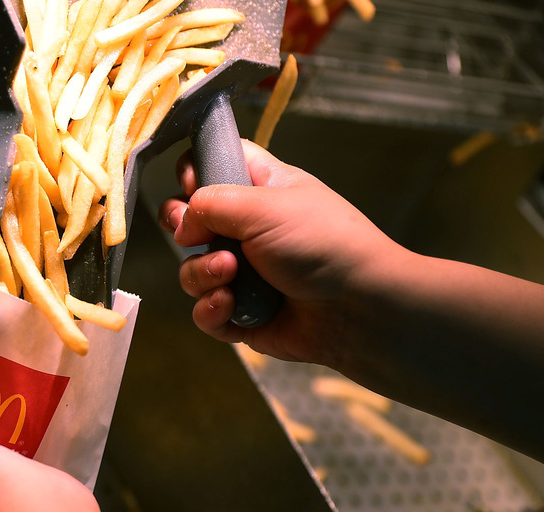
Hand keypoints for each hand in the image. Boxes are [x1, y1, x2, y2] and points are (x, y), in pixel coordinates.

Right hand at [158, 139, 404, 366]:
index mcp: (259, 189)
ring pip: (192, 270)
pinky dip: (211, 310)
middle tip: (195, 236)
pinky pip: (205, 311)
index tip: (191, 184)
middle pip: (188, 221)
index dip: (193, 172)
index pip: (213, 165)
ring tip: (231, 276)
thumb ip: (210, 203)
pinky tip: (230, 306)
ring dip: (202, 274)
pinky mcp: (241, 314)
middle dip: (183, 229)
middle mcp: (247, 230)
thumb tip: (182, 225)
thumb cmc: (323, 243)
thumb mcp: (265, 205)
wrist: (361, 309)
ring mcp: (243, 274)